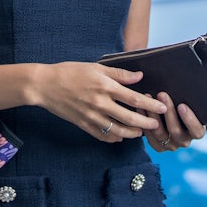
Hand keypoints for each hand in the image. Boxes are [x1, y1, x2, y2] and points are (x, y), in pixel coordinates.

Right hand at [39, 62, 167, 142]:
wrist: (44, 85)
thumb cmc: (69, 72)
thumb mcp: (95, 67)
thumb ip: (118, 74)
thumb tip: (139, 76)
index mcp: (104, 87)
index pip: (134, 99)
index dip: (150, 105)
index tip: (162, 107)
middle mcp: (100, 104)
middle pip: (129, 118)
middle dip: (146, 123)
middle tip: (156, 124)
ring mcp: (91, 116)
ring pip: (118, 131)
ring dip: (132, 133)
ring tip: (140, 132)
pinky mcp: (83, 125)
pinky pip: (103, 136)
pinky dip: (114, 139)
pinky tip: (120, 137)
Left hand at [143, 92, 205, 151]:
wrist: (167, 114)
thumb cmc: (181, 104)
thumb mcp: (188, 102)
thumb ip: (188, 97)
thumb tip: (190, 79)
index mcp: (196, 132)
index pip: (197, 131)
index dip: (189, 119)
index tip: (181, 105)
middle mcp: (184, 141)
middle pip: (175, 130)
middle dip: (168, 111)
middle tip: (162, 94)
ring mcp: (170, 145)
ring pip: (160, 133)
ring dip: (153, 114)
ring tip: (148, 97)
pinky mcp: (158, 146)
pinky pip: (150, 136)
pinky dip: (144, 121)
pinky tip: (140, 107)